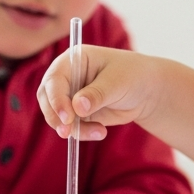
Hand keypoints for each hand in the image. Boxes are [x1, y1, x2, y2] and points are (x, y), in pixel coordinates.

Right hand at [36, 46, 164, 140]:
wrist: (145, 91)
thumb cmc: (132, 75)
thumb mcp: (117, 82)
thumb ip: (96, 94)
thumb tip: (77, 107)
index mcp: (73, 60)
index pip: (55, 79)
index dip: (56, 98)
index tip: (67, 116)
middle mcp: (67, 77)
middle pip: (47, 98)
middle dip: (56, 116)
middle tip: (67, 131)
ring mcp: (70, 96)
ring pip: (57, 116)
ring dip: (73, 129)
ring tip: (99, 132)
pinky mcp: (76, 113)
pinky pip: (71, 127)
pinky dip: (83, 133)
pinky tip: (101, 132)